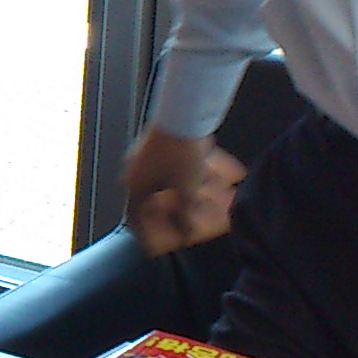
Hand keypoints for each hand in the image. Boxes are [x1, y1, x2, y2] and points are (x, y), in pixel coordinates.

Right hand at [122, 126, 242, 253]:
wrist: (183, 113)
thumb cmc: (179, 152)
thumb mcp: (187, 190)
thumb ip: (185, 215)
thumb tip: (185, 232)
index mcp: (135, 186)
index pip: (135, 217)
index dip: (145, 234)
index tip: (153, 245)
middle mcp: (137, 172)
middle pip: (158, 200)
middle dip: (179, 212)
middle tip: (193, 221)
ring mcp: (148, 156)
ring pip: (172, 182)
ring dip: (193, 192)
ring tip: (218, 198)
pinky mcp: (163, 143)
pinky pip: (179, 166)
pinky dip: (197, 175)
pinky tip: (222, 175)